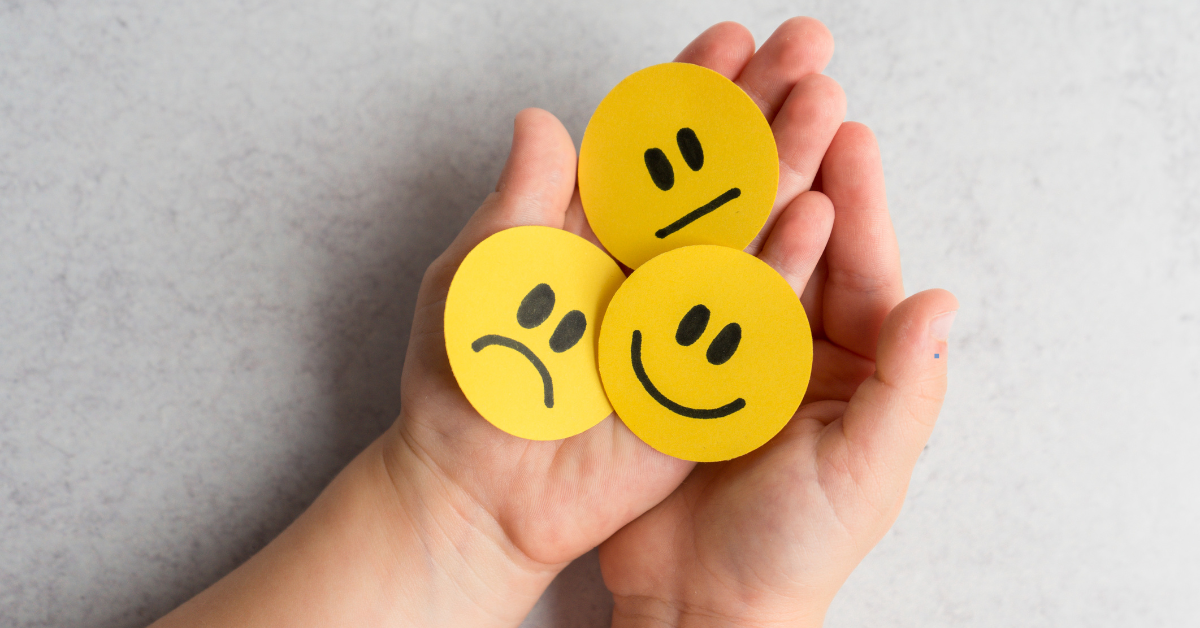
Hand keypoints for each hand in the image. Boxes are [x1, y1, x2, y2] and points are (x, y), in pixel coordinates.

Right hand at [598, 19, 958, 627]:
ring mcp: (727, 346)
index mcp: (854, 366)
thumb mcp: (863, 474)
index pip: (860, 267)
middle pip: (798, 238)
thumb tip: (941, 301)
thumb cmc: (794, 552)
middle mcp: (793, 345)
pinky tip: (656, 185)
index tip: (845, 125)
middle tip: (790, 84)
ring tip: (723, 111)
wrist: (702, 606)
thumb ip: (905, 391)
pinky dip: (668, 236)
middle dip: (796, 160)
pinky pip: (673, 286)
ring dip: (730, 180)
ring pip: (733, 247)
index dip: (854, 195)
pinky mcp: (670, 360)